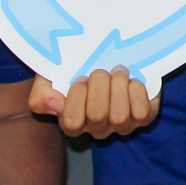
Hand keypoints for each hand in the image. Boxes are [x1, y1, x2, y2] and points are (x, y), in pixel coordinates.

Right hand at [29, 66, 157, 139]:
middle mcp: (98, 129)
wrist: (108, 55)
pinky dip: (137, 93)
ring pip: (120, 116)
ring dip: (118, 86)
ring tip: (118, 72)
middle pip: (97, 115)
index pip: (72, 122)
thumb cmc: (76, 70)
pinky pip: (142, 113)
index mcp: (74, 123)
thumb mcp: (49, 79)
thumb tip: (55, 104)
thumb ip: (40, 96)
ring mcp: (122, 125)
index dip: (77, 96)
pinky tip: (132, 81)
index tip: (81, 77)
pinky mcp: (144, 117)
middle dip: (99, 84)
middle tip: (101, 71)